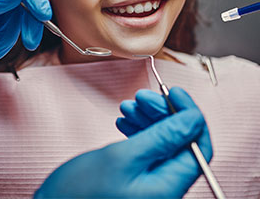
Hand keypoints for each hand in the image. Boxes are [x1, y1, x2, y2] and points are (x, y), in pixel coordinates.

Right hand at [35, 87, 211, 198]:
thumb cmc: (81, 192)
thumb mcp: (122, 158)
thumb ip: (160, 139)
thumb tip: (192, 120)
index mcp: (169, 186)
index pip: (198, 145)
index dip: (189, 114)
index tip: (174, 91)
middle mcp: (165, 187)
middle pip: (179, 140)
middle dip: (162, 112)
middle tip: (142, 96)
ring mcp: (151, 183)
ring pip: (161, 142)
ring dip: (148, 119)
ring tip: (127, 106)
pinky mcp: (137, 178)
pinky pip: (147, 149)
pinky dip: (138, 131)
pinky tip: (124, 121)